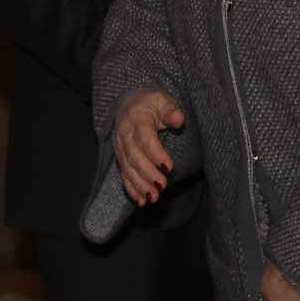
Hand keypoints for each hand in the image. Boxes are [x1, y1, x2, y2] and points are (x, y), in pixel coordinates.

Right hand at [113, 89, 185, 203]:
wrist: (127, 104)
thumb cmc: (149, 103)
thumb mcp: (162, 100)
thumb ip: (170, 109)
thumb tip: (178, 119)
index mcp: (136, 120)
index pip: (145, 138)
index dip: (156, 153)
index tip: (169, 166)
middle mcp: (125, 136)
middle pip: (135, 157)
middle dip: (148, 173)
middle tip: (162, 186)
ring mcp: (121, 149)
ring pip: (128, 169)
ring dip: (140, 185)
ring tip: (153, 197)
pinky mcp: (121, 159)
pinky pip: (124, 176)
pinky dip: (132, 189)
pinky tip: (141, 201)